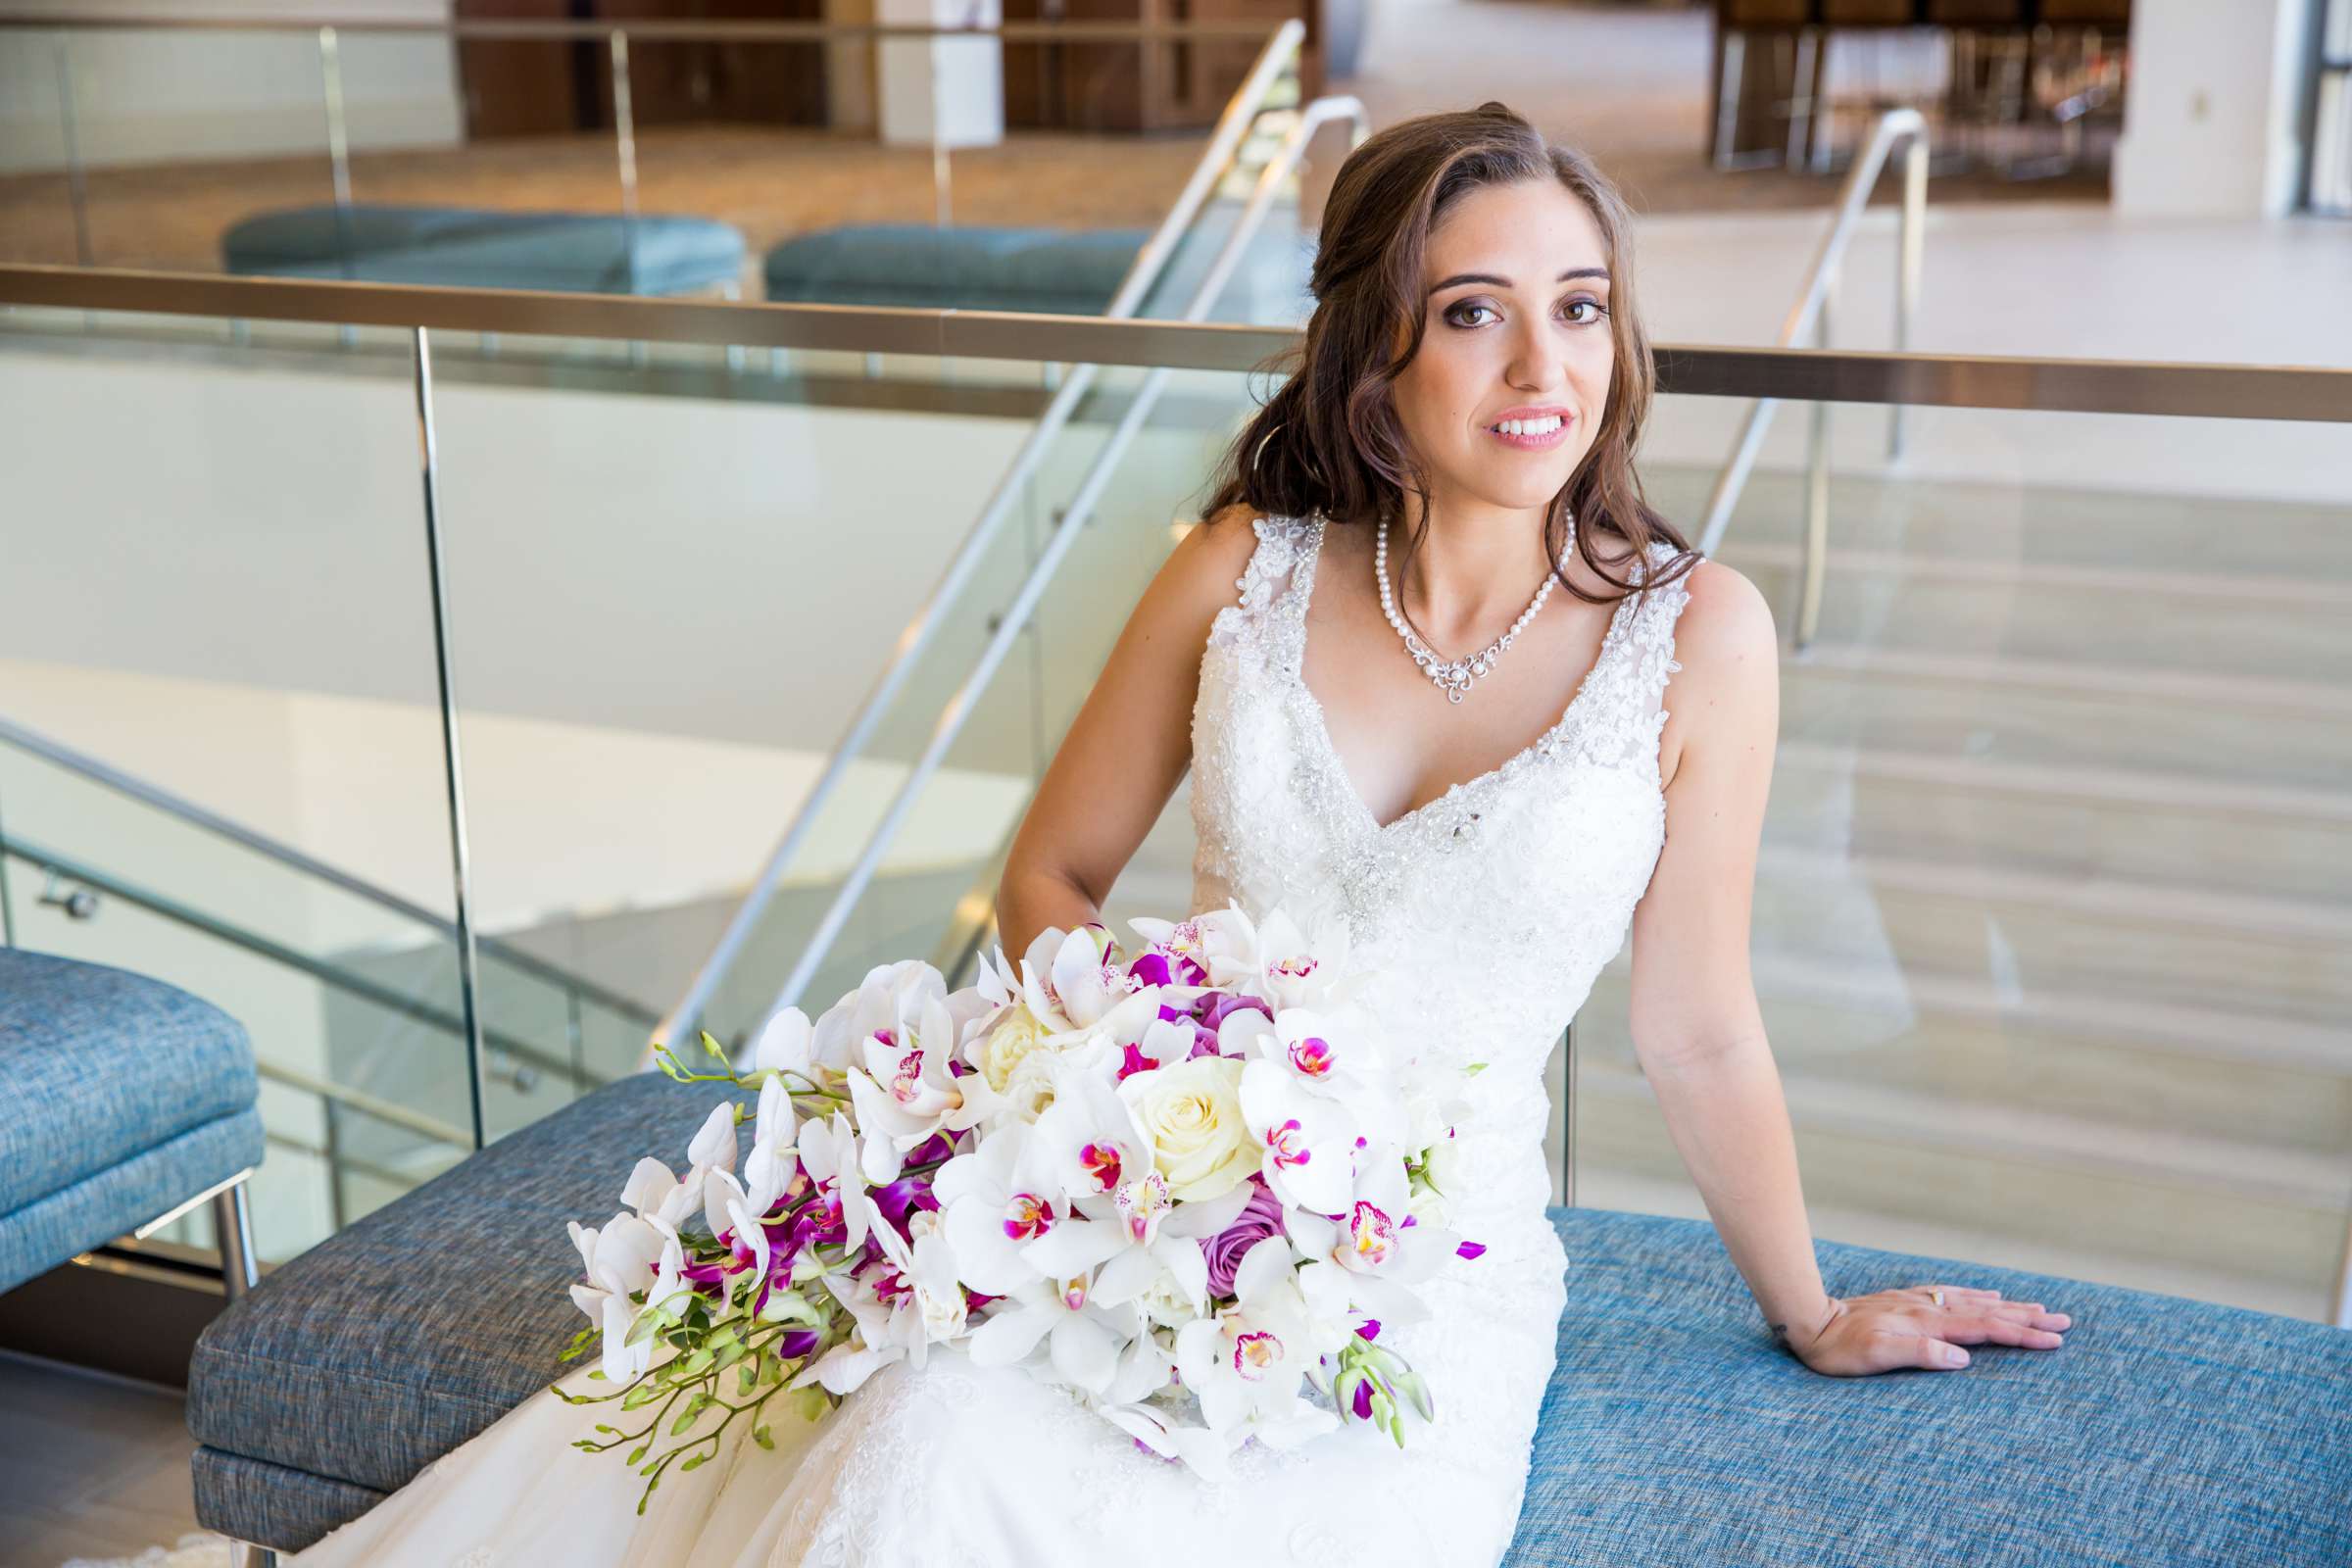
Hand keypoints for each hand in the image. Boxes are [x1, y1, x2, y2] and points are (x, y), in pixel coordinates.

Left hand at [1776, 1283, 2070, 1375]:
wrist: (1808, 1320)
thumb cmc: (1840, 1348)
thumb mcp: (1877, 1357)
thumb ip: (1920, 1354)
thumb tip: (1963, 1357)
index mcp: (1927, 1324)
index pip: (1985, 1329)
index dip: (2021, 1335)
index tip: (2055, 1340)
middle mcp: (1927, 1309)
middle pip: (1988, 1312)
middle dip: (2027, 1318)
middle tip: (2065, 1322)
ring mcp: (1918, 1302)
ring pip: (1974, 1302)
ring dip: (2008, 1306)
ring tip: (2039, 1308)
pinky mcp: (1907, 1301)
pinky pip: (1953, 1295)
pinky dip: (1977, 1297)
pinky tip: (1988, 1296)